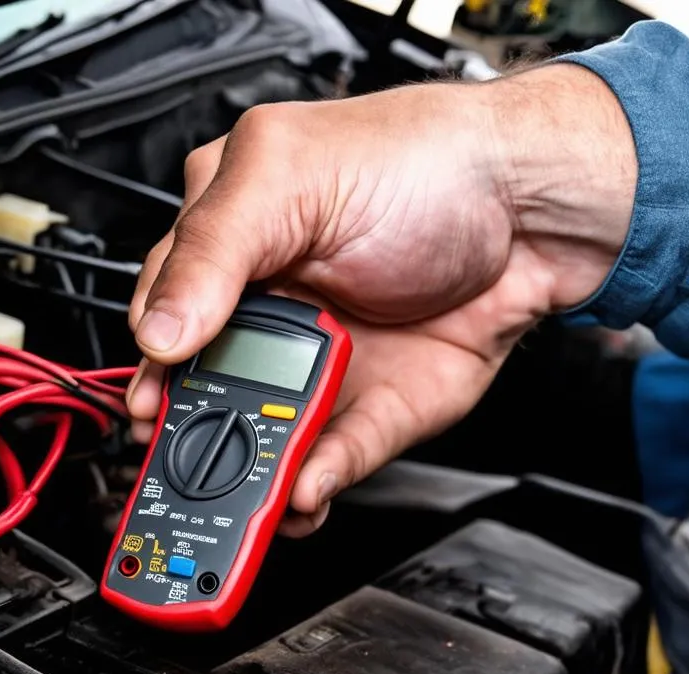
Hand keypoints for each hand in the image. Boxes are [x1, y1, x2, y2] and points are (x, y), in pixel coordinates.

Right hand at [127, 65, 635, 534]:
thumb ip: (211, 250)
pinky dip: (319, 481)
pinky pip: (337, 457)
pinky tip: (306, 490)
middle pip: (211, 394)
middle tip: (187, 467)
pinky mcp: (373, 409)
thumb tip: (159, 333)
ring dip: (254, 478)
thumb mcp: (290, 175)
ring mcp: (321, 367)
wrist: (538, 210)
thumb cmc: (424, 163)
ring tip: (254, 496)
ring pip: (268, 441)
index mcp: (232, 248)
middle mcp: (271, 312)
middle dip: (196, 437)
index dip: (154, 368)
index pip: (164, 318)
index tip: (151, 406)